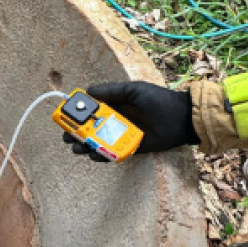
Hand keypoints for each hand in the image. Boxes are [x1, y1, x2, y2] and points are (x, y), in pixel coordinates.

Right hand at [62, 82, 199, 159]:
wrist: (182, 119)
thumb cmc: (159, 100)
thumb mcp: (134, 90)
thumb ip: (113, 91)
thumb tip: (88, 91)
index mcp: (117, 105)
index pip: (92, 110)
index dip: (78, 113)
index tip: (65, 116)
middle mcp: (118, 120)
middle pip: (91, 128)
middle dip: (77, 132)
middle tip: (67, 136)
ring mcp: (124, 135)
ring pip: (99, 142)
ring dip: (85, 146)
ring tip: (76, 148)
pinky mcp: (131, 148)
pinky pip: (113, 154)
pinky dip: (102, 156)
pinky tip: (93, 155)